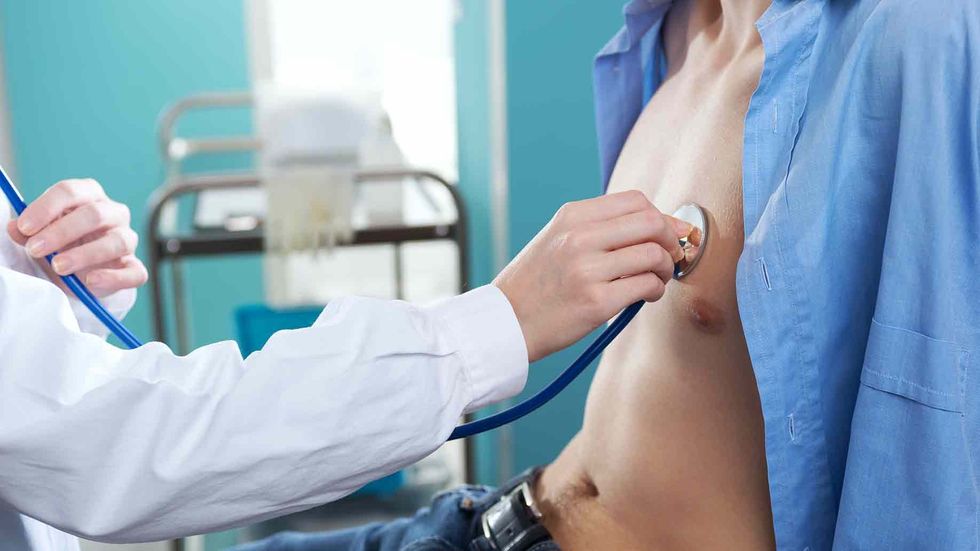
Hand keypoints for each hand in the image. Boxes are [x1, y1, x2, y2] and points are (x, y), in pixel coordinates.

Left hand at [6, 178, 147, 297]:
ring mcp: (127, 239)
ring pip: (118, 242)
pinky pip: (134, 272)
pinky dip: (113, 277)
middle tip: (36, 249)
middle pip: (95, 214)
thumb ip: (27, 232)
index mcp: (89, 195)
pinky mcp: (134, 267)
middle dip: (62, 232)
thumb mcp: (40, 236)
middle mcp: (114, 213)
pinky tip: (90, 281)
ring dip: (85, 254)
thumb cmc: (61, 245)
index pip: (71, 191)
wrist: (81, 273)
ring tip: (58, 266)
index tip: (24, 227)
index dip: (46, 208)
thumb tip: (13, 227)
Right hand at [493, 191, 690, 361]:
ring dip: (665, 268)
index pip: (635, 200)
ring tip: (655, 278)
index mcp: (572, 216)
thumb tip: (657, 225)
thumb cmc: (537, 283)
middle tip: (669, 255)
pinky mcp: (596, 301)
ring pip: (654, 255)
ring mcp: (587, 269)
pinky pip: (646, 286)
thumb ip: (598, 228)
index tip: (666, 233)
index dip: (660, 216)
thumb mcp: (557, 238)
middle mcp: (579, 237)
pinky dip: (655, 290)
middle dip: (671, 239)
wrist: (506, 321)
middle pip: (651, 223)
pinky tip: (646, 294)